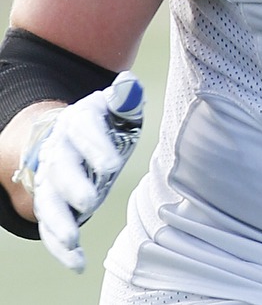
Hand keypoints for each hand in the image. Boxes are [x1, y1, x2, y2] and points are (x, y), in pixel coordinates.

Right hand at [15, 72, 144, 272]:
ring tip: (74, 239)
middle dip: (74, 185)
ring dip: (59, 222)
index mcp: (75, 122)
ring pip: (49, 202)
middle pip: (61, 169)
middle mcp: (56, 151)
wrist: (58, 136)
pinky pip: (49, 227)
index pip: (82, 130)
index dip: (95, 147)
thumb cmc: (101, 123)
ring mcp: (48, 180)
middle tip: (90, 200)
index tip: (112, 164)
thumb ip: (124, 100)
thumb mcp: (113, 108)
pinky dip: (61, 247)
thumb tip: (129, 84)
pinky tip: (77, 262)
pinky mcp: (49, 205)